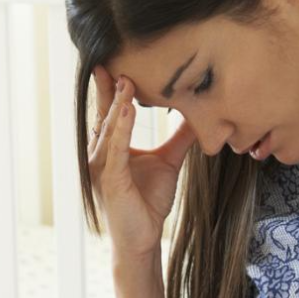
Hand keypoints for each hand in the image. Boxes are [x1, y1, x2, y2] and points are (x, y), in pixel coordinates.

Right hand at [88, 66, 195, 257]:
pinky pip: (116, 148)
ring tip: (126, 79)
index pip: (109, 110)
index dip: (112, 86)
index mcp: (109, 147)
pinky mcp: (110, 179)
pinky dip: (122, 127)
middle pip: (103, 113)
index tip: (119, 60)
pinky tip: (127, 109)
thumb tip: (199, 115)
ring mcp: (102, 166)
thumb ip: (180, 137)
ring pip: (109, 127)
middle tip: (114, 58)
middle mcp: (99, 153)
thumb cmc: (148, 203)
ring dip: (117, 103)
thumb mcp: (169, 162)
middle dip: (108, 86)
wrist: (143, 239)